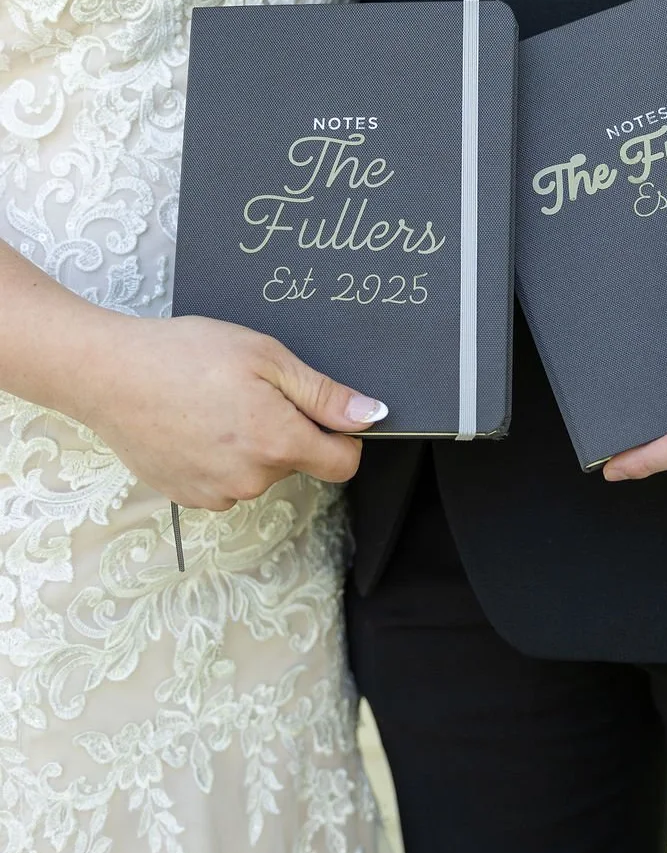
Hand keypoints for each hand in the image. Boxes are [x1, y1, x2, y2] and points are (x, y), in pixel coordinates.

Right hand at [70, 315, 386, 509]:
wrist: (108, 375)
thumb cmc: (184, 355)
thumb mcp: (265, 356)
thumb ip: (323, 393)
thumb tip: (372, 416)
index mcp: (278, 441)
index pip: (343, 463)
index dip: (342, 436)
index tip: (320, 411)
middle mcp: (252, 479)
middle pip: (298, 463)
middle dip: (287, 431)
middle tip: (249, 392)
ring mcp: (218, 493)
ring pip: (261, 473)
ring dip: (252, 446)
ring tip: (215, 406)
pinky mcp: (190, 498)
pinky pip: (227, 482)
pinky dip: (221, 459)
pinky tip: (196, 426)